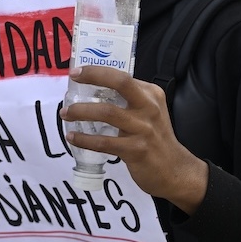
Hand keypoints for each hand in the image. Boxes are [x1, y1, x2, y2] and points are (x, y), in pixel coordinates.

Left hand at [60, 66, 208, 213]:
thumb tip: (94, 92)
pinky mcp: (136, 150)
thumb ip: (129, 101)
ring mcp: (144, 129)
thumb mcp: (149, 113)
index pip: (122, 76)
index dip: (97, 71)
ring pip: (107, 113)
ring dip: (81, 112)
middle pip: (120, 83)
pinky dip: (85, 139)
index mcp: (151, 94)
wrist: (175, 170)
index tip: (78, 72)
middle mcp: (149, 107)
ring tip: (66, 113)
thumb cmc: (156, 139)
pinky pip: (104, 142)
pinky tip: (73, 137)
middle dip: (94, 77)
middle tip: (73, 80)